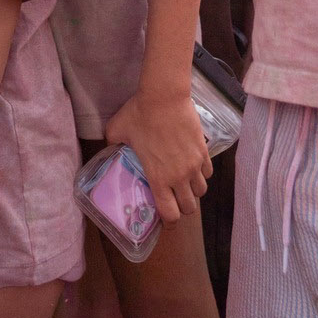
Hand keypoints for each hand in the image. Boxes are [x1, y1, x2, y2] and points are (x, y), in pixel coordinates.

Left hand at [105, 88, 210, 223]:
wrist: (164, 96)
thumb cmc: (139, 114)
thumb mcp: (117, 130)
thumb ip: (113, 144)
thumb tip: (110, 147)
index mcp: (158, 178)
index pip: (170, 214)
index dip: (169, 221)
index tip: (164, 218)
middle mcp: (179, 176)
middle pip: (190, 207)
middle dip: (182, 208)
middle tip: (174, 200)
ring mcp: (194, 164)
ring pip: (201, 191)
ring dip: (193, 191)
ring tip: (184, 183)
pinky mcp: (203, 151)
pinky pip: (208, 172)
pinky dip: (202, 174)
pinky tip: (193, 166)